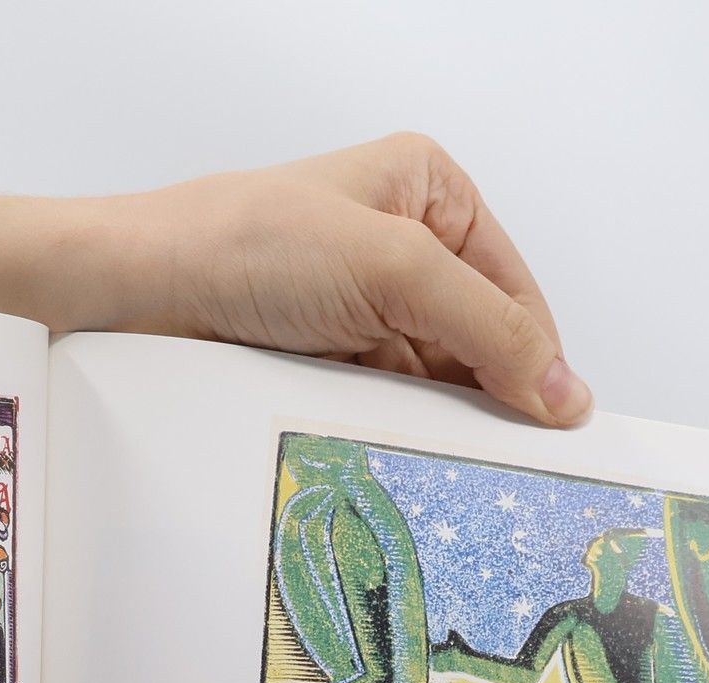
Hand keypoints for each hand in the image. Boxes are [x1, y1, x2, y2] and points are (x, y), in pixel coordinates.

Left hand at [89, 133, 590, 428]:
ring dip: (440, 421)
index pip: (513, 287)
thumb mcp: (393, 269)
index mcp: (429, 191)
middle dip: (489, 393)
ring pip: (430, 379)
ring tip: (458, 465)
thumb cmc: (249, 245)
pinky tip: (408, 459)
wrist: (144, 293)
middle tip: (513, 460)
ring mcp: (360, 305)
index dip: (538, 356)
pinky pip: (384, 403)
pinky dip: (398, 432)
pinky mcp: (325, 357)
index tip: (557, 424)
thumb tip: (564, 390)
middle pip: (476, 339)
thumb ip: (487, 328)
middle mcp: (400, 245)